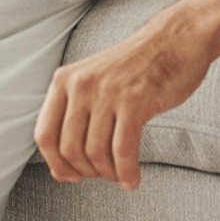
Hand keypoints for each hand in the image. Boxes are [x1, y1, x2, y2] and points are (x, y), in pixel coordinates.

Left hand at [33, 26, 211, 190]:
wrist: (176, 39)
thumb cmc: (136, 68)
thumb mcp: (93, 81)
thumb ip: (75, 115)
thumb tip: (59, 168)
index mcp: (63, 80)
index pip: (44, 135)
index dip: (56, 163)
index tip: (70, 176)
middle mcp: (80, 85)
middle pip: (69, 149)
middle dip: (85, 171)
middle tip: (102, 176)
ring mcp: (106, 93)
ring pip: (95, 152)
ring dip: (108, 174)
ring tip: (120, 176)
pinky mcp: (134, 102)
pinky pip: (123, 151)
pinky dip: (126, 172)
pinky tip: (132, 181)